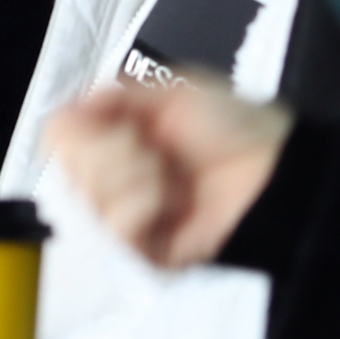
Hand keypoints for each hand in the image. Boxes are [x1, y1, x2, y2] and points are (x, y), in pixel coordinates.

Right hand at [45, 80, 296, 268]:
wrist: (279, 173)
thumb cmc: (242, 129)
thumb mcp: (173, 88)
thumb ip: (113, 94)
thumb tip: (67, 110)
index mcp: (119, 134)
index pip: (60, 135)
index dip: (79, 129)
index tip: (115, 122)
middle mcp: (119, 174)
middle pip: (66, 166)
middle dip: (109, 151)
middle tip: (149, 149)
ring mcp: (130, 212)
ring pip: (86, 197)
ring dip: (129, 178)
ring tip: (167, 178)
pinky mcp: (143, 249)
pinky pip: (113, 228)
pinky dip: (140, 207)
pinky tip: (169, 203)